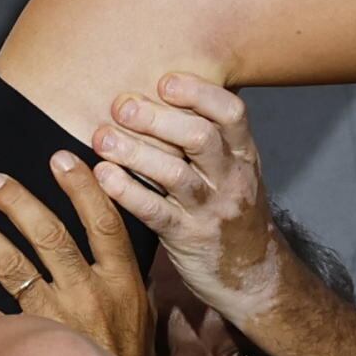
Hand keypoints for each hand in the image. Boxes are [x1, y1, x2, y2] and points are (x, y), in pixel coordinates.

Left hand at [0, 149, 153, 355]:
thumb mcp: (142, 315)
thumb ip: (124, 274)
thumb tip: (113, 232)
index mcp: (121, 283)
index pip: (103, 223)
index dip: (81, 188)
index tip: (60, 158)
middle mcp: (86, 295)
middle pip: (49, 235)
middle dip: (18, 202)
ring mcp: (52, 322)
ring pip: (12, 267)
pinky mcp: (23, 349)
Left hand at [90, 75, 285, 327]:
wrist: (254, 275)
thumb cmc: (232, 211)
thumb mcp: (233, 170)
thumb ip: (207, 137)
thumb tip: (160, 91)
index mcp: (243, 154)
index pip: (231, 113)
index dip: (198, 92)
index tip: (164, 81)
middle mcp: (231, 178)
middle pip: (200, 138)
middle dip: (157, 118)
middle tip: (121, 105)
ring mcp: (211, 209)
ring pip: (174, 174)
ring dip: (134, 152)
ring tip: (101, 137)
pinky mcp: (187, 237)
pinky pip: (155, 211)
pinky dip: (126, 192)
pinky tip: (102, 175)